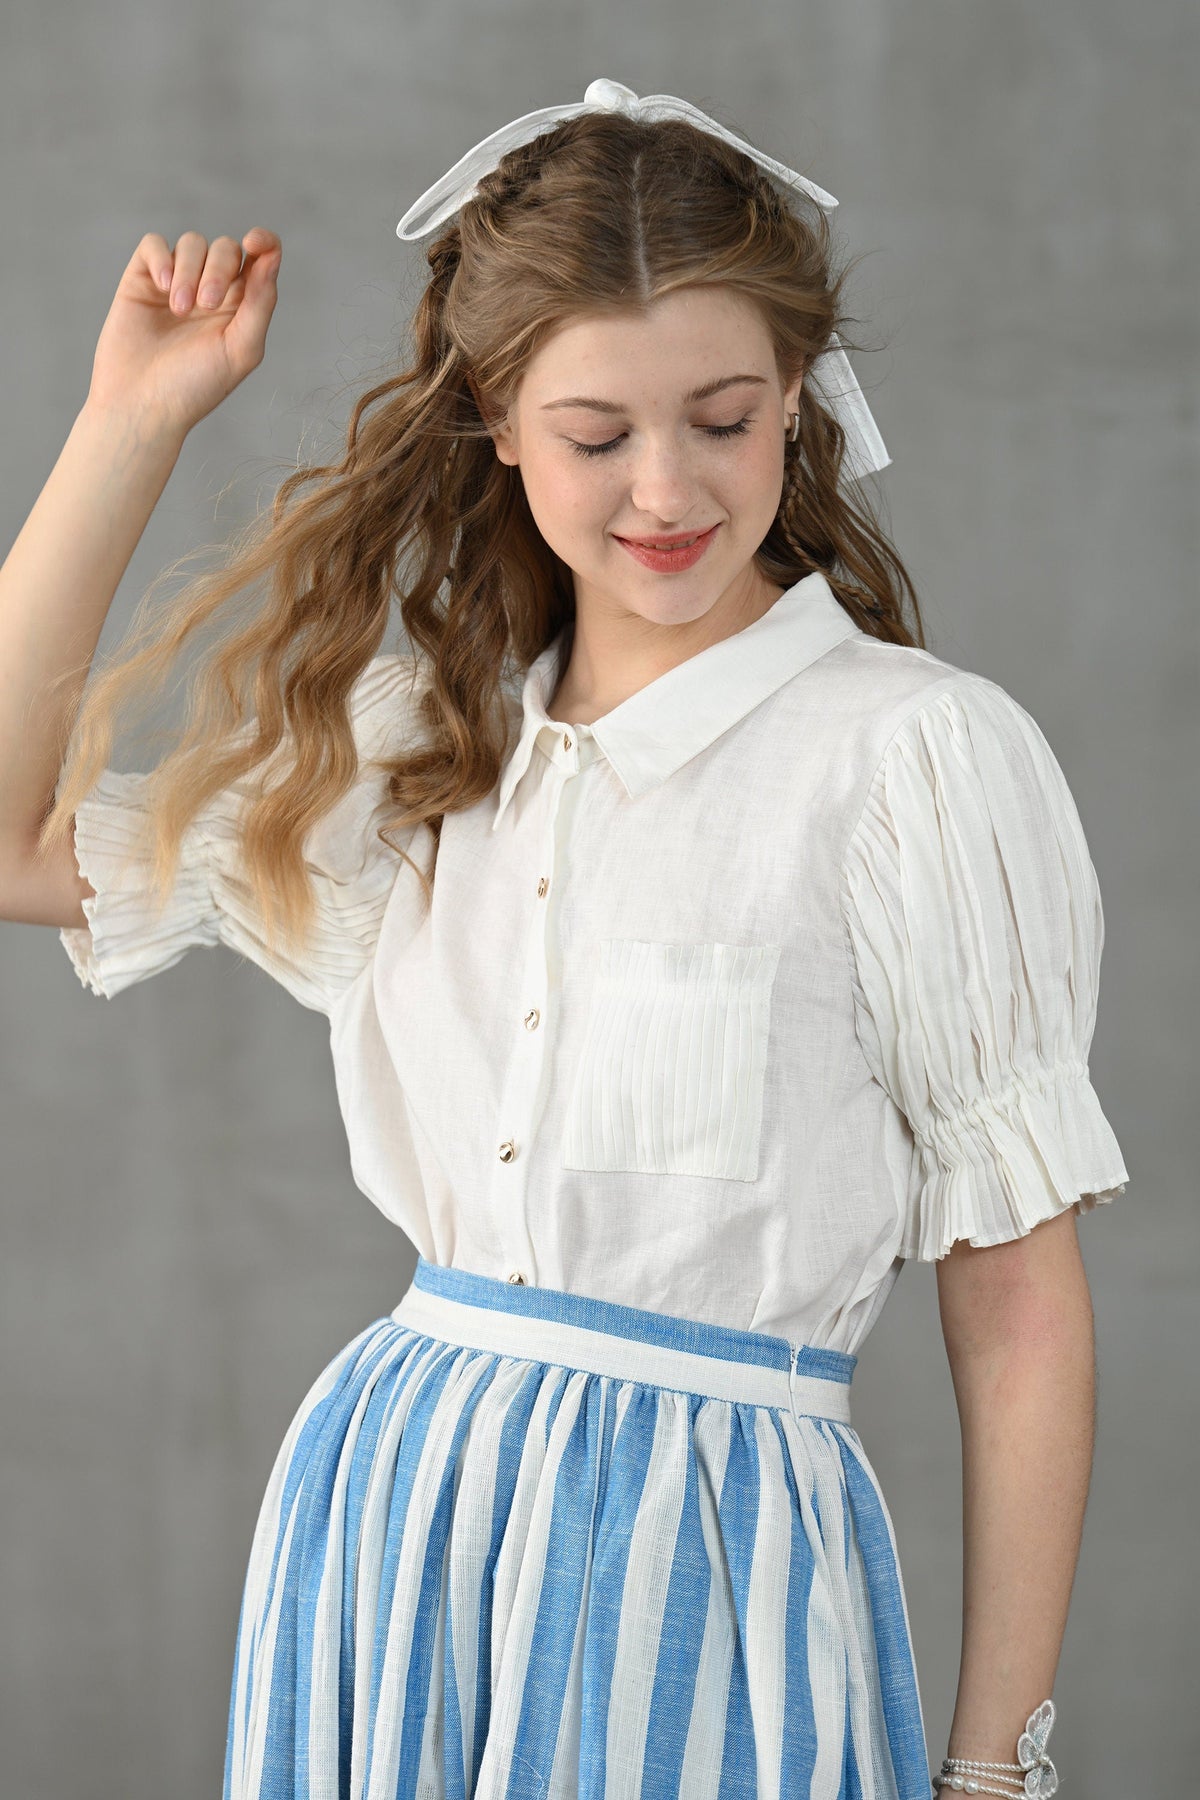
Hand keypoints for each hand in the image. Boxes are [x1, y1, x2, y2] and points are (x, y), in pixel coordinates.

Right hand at [85, 227, 282, 439]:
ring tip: (179, 310)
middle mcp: (212, 290)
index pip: (261, 258)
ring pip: (192, 243)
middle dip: (219, 269)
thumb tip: (271, 259)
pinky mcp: (142, 279)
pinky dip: (161, 258)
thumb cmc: (195, 386)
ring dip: (188, 271)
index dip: (264, 241)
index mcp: (242, 307)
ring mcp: (176, 282)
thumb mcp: (240, 349)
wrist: (141, 404)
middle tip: (206, 305)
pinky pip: (154, 244)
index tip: (255, 242)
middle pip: (226, 248)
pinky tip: (162, 288)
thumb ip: (260, 303)